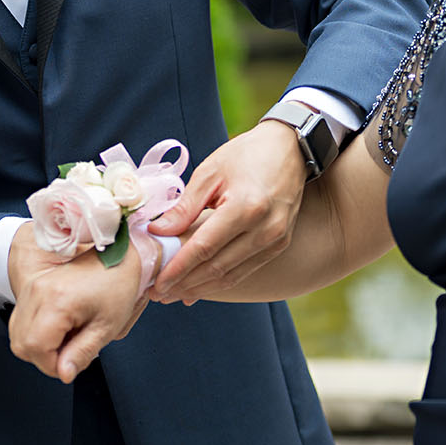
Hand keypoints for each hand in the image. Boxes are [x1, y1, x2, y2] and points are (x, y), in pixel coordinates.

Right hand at [6, 223, 146, 383]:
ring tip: (68, 337)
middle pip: (22, 344)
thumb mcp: (107, 326)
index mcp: (57, 301)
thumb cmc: (117, 285)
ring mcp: (32, 288)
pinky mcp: (32, 287)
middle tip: (72, 351)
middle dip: (44, 357)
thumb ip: (82, 354)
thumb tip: (64, 374)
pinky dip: (35, 332)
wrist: (117, 255)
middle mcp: (37, 292)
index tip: (72, 363)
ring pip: (17, 334)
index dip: (53, 364)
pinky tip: (60, 328)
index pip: (35, 348)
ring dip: (39, 345)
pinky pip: (21, 320)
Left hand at [146, 119, 305, 302]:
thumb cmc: (246, 155)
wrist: (289, 149)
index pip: (204, 248)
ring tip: (173, 294)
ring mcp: (276, 240)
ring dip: (200, 288)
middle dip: (184, 284)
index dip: (177, 269)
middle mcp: (265, 229)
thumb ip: (185, 207)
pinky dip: (220, 281)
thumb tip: (157, 232)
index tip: (155, 283)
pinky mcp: (279, 245)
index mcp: (246, 207)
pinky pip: (245, 270)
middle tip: (157, 294)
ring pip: (231, 276)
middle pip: (217, 268)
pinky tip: (199, 287)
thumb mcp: (210, 172)